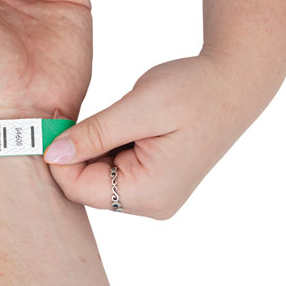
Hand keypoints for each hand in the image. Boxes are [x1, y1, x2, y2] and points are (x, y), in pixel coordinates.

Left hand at [45, 53, 259, 218]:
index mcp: (149, 193)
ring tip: (111, 115)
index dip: (57, 157)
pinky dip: (105, 146)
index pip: (78, 188)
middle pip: (86, 186)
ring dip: (90, 146)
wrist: (234, 82)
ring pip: (97, 176)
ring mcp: (154, 195)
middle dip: (74, 151)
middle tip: (73, 112)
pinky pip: (113, 169)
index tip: (51, 121)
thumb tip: (52, 154)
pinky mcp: (154, 181)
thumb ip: (94, 134)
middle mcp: (151, 203)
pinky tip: (119, 123)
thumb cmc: (194, 90)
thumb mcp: (138, 108)